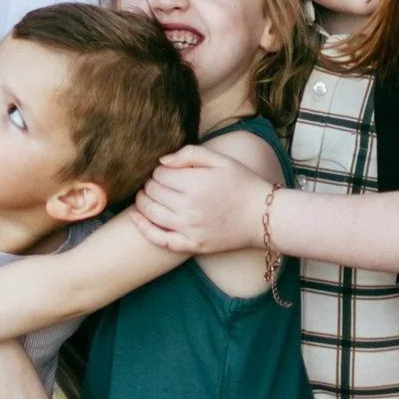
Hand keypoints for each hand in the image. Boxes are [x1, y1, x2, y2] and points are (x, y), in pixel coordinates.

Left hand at [133, 145, 268, 256]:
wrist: (264, 217)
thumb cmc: (243, 184)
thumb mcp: (221, 160)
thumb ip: (190, 154)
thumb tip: (161, 161)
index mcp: (195, 184)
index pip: (159, 174)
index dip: (159, 171)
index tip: (167, 172)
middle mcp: (189, 208)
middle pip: (153, 192)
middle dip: (150, 184)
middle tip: (157, 183)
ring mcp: (189, 229)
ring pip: (151, 213)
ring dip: (142, 201)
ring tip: (146, 195)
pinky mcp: (192, 245)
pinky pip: (159, 240)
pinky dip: (143, 228)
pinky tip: (135, 217)